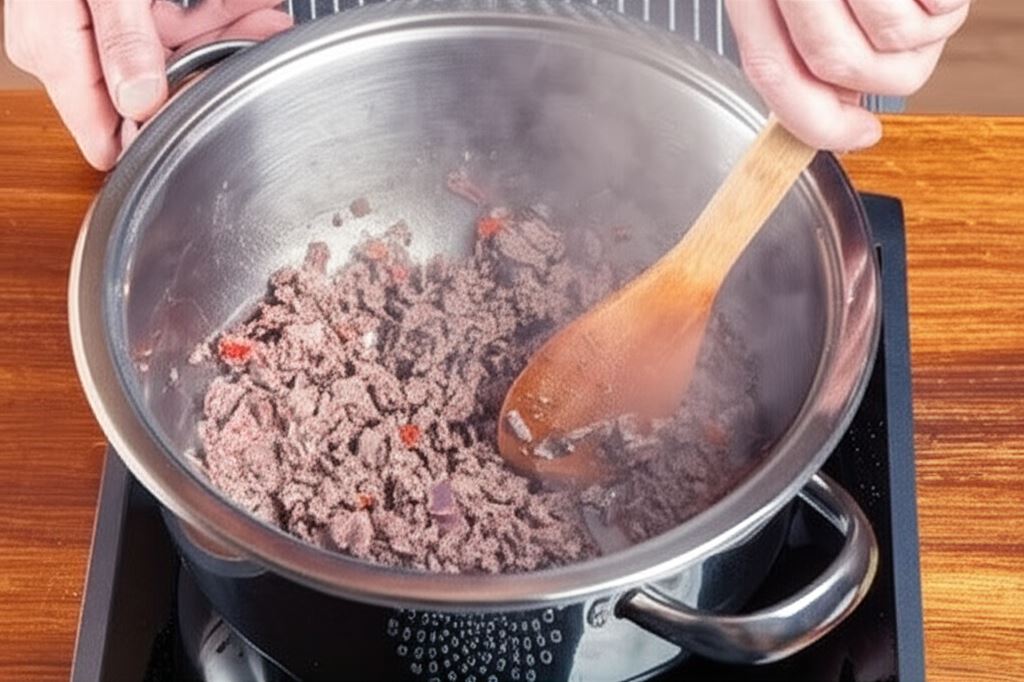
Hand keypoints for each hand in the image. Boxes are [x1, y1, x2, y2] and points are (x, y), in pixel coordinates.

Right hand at [4, 0, 292, 170]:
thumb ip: (121, 39)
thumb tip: (140, 100)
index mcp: (54, 52)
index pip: (104, 136)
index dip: (158, 136)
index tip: (211, 111)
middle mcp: (69, 49)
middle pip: (152, 92)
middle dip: (210, 71)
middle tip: (261, 45)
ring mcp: (94, 31)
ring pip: (171, 56)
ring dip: (224, 37)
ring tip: (267, 19)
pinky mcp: (117, 12)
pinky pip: (168, 26)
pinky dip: (211, 14)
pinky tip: (251, 5)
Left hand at [725, 0, 968, 150]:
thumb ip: (800, 45)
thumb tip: (840, 104)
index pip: (774, 73)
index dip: (817, 123)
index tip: (861, 134)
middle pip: (839, 64)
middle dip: (880, 73)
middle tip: (900, 44)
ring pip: (895, 39)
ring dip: (923, 29)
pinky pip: (945, 5)